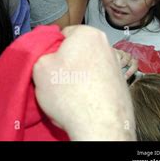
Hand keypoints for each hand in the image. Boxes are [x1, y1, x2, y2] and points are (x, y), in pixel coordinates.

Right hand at [32, 25, 135, 139]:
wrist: (100, 126)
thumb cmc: (71, 95)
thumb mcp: (38, 66)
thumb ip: (39, 52)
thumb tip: (43, 54)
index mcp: (87, 34)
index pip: (61, 35)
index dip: (50, 50)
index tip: (46, 63)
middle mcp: (107, 46)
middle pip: (75, 51)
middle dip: (64, 64)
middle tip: (54, 79)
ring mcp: (116, 67)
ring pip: (85, 68)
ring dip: (75, 78)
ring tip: (67, 94)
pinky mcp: (120, 86)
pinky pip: (96, 83)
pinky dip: (88, 91)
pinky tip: (80, 102)